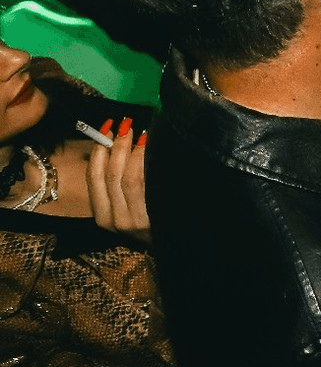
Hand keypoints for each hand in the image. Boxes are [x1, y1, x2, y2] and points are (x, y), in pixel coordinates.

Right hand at [86, 118, 148, 241]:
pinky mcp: (152, 218)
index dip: (98, 151)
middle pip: (109, 175)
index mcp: (102, 215)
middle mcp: (114, 220)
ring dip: (132, 151)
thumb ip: (118, 182)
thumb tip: (116, 142)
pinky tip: (154, 148)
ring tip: (141, 133)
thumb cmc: (155, 218)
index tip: (106, 129)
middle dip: (116, 145)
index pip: (93, 178)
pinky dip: (147, 162)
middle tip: (126, 125)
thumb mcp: (128, 207)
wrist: (180, 242)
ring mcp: (134, 221)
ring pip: (127, 178)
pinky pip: (146, 184)